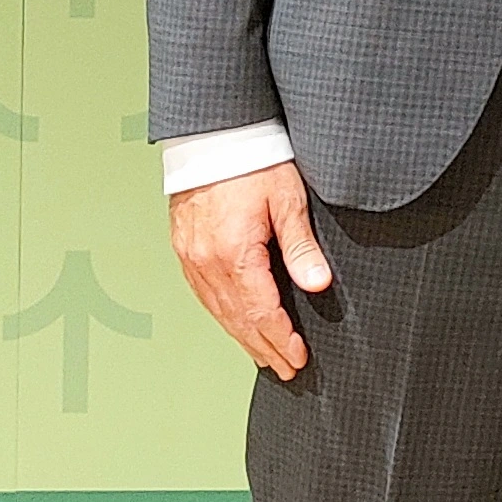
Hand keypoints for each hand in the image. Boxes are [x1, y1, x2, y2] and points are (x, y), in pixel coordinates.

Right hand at [172, 161, 333, 380]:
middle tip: (285, 368)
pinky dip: (222, 314)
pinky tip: (234, 321)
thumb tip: (317, 285)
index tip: (297, 358)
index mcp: (233, 252)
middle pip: (237, 318)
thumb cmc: (252, 159)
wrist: (213, 133)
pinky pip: (203, 293)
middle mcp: (206, 260)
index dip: (280, 338)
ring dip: (242, 336)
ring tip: (263, 355)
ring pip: (217, 310)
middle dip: (263, 347)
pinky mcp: (184, 247)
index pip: (260, 311)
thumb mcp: (287, 198)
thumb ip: (301, 246)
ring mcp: (190, 256)